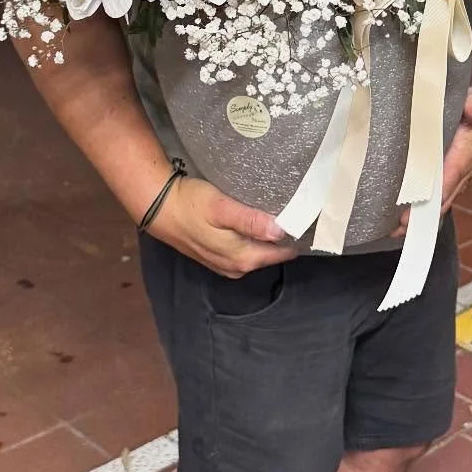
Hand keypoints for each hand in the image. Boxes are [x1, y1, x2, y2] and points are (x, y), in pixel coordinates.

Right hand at [147, 176, 299, 278]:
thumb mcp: (221, 208)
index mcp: (242, 258)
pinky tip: (260, 223)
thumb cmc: (191, 204)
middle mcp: (238, 267)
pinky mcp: (218, 257)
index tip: (312, 219)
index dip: (297, 238)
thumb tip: (280, 231)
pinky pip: (247, 251)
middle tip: (303, 212)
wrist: (159, 208)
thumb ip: (249, 220)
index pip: (281, 253)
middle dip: (287, 238)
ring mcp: (227, 265)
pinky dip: (256, 239)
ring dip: (271, 239)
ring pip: (259, 253)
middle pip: (272, 254)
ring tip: (287, 215)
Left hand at [391, 89, 471, 237]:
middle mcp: (462, 171)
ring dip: (419, 217)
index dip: (433, 195)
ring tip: (394, 230)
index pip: (450, 177)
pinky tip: (400, 217)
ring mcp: (456, 177)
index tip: (414, 210)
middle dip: (422, 216)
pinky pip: (436, 196)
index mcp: (467, 153)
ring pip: (438, 202)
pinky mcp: (449, 178)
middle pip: (442, 199)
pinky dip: (420, 208)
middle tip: (397, 229)